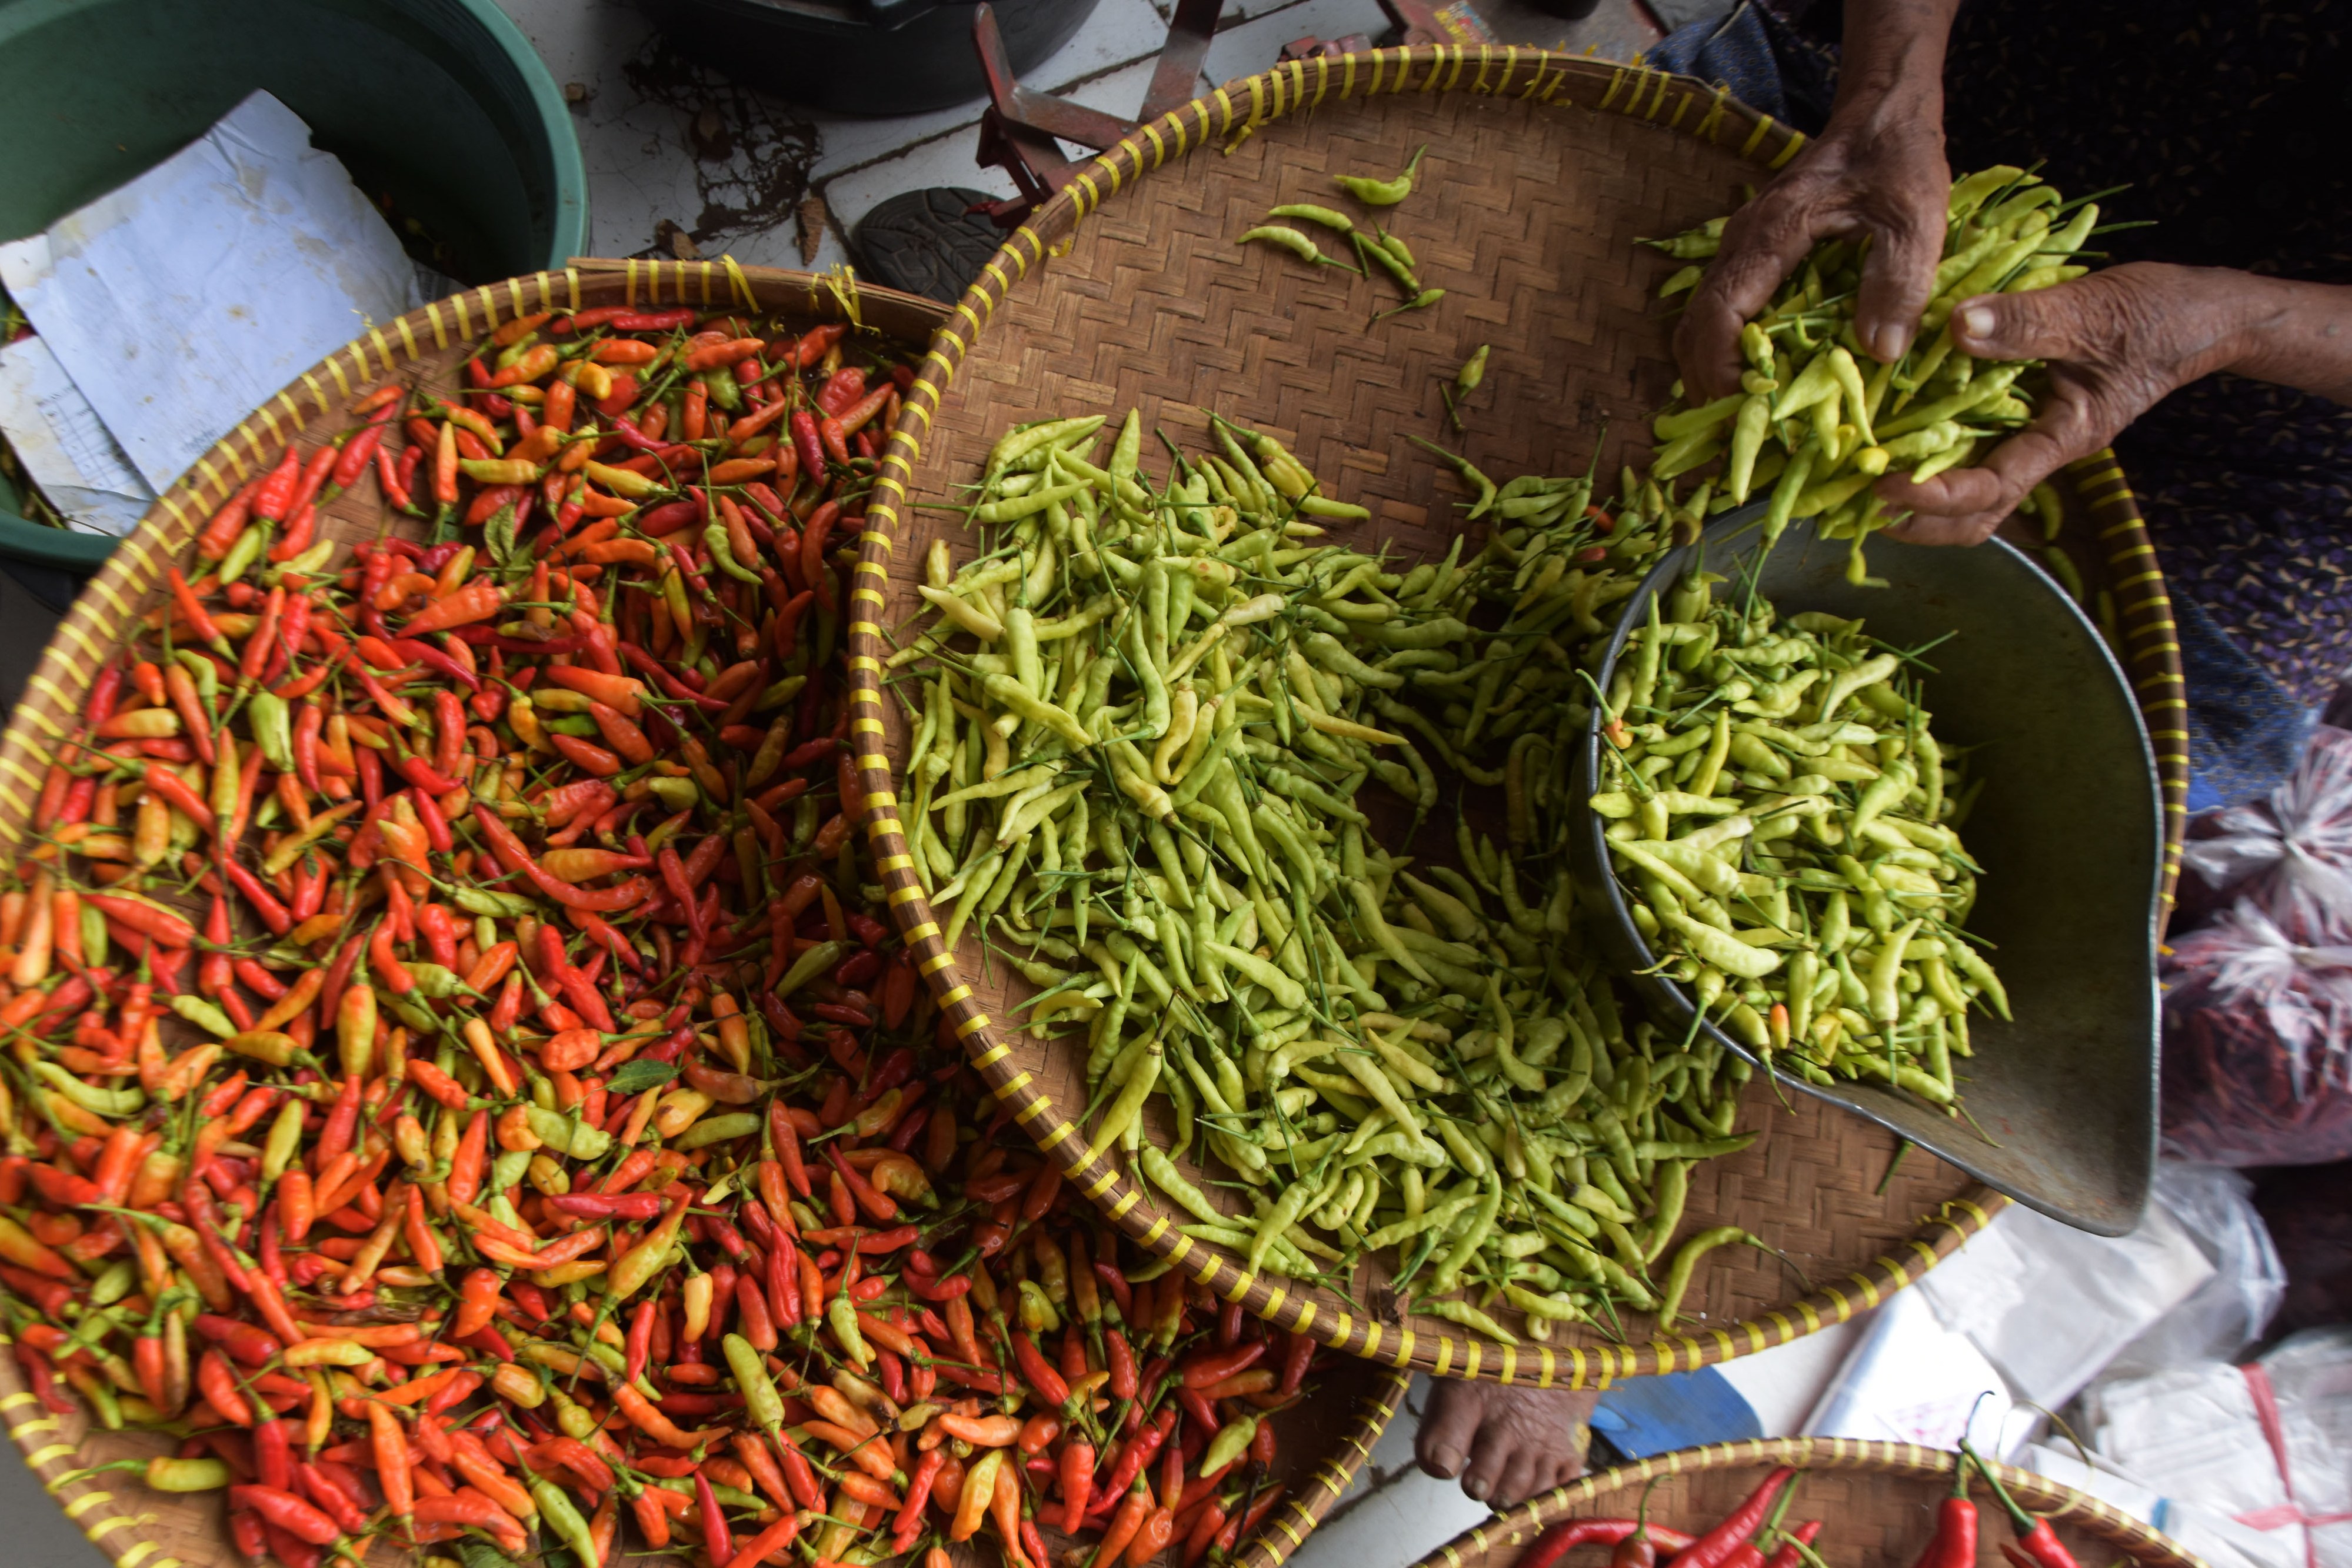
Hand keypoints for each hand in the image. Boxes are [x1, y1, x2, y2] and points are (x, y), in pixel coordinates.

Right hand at [1675, 108, 1951, 400]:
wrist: (1882, 111)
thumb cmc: (1897, 158)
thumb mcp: (1915, 218)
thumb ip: (1898, 281)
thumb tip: (1880, 353)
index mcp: (1774, 233)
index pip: (1722, 311)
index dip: (1721, 366)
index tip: (1744, 407)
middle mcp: (1744, 241)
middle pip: (1696, 325)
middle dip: (1706, 383)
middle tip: (1736, 432)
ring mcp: (1744, 248)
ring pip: (1701, 320)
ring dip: (1710, 370)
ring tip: (1741, 416)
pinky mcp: (1755, 255)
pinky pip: (1722, 311)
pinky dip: (1725, 350)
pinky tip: (1755, 378)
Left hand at [1880, 264, 2258, 543]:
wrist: (2201, 314)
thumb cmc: (2158, 315)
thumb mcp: (2094, 311)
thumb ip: (2027, 323)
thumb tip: (1955, 327)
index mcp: (2063, 438)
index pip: (1992, 490)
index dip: (1935, 498)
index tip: (1885, 487)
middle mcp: (2042, 448)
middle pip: (1974, 516)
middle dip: (1915, 520)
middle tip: (1850, 504)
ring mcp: (2032, 435)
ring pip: (1970, 491)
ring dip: (1916, 494)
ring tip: (1857, 479)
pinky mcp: (2022, 412)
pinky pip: (1971, 446)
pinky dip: (1931, 449)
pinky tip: (1890, 431)